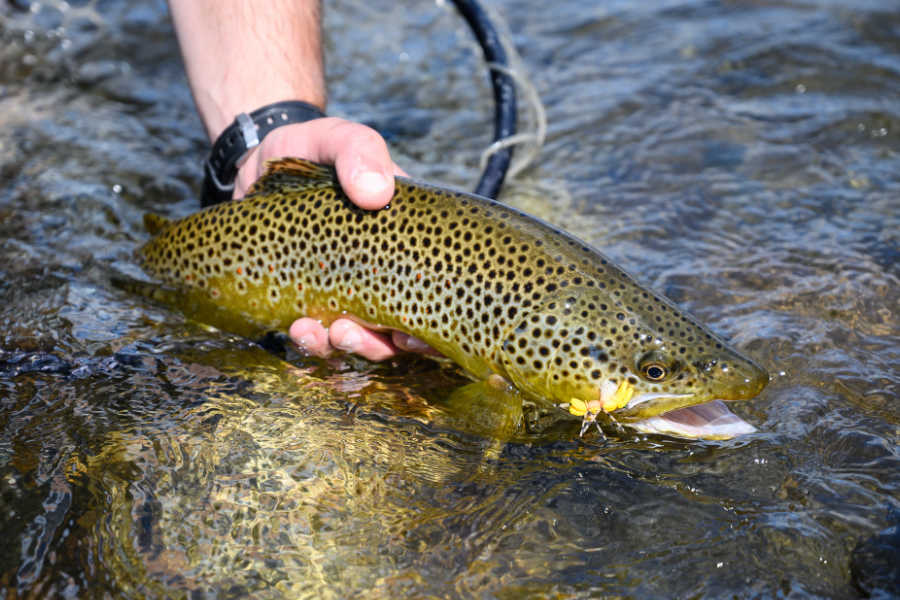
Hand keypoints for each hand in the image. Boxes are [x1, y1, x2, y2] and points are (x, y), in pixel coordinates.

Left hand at [236, 117, 434, 360]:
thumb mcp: (337, 139)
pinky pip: (322, 334)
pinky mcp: (312, 300)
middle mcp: (386, 273)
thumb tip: (377, 193)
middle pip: (401, 329)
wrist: (259, 161)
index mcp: (410, 240)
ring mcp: (349, 290)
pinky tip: (299, 330)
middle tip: (349, 333)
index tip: (410, 336)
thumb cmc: (313, 149)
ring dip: (345, 346)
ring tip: (317, 333)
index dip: (433, 328)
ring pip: (362, 338)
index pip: (439, 291)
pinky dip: (313, 340)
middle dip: (379, 344)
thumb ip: (359, 151)